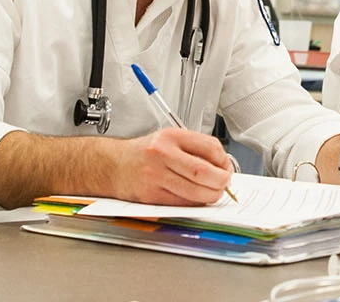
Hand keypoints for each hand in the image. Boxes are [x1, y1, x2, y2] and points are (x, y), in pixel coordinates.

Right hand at [111, 128, 232, 205]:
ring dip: (211, 195)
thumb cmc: (143, 153)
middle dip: (221, 181)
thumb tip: (222, 165)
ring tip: (213, 191)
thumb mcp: (169, 139)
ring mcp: (156, 176)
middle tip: (224, 183)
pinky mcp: (151, 195)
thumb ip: (194, 148)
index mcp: (171, 137)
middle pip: (204, 172)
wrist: (113, 165)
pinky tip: (196, 197)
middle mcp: (163, 154)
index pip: (210, 147)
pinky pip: (182, 203)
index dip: (224, 160)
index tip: (226, 167)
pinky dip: (195, 202)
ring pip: (195, 191)